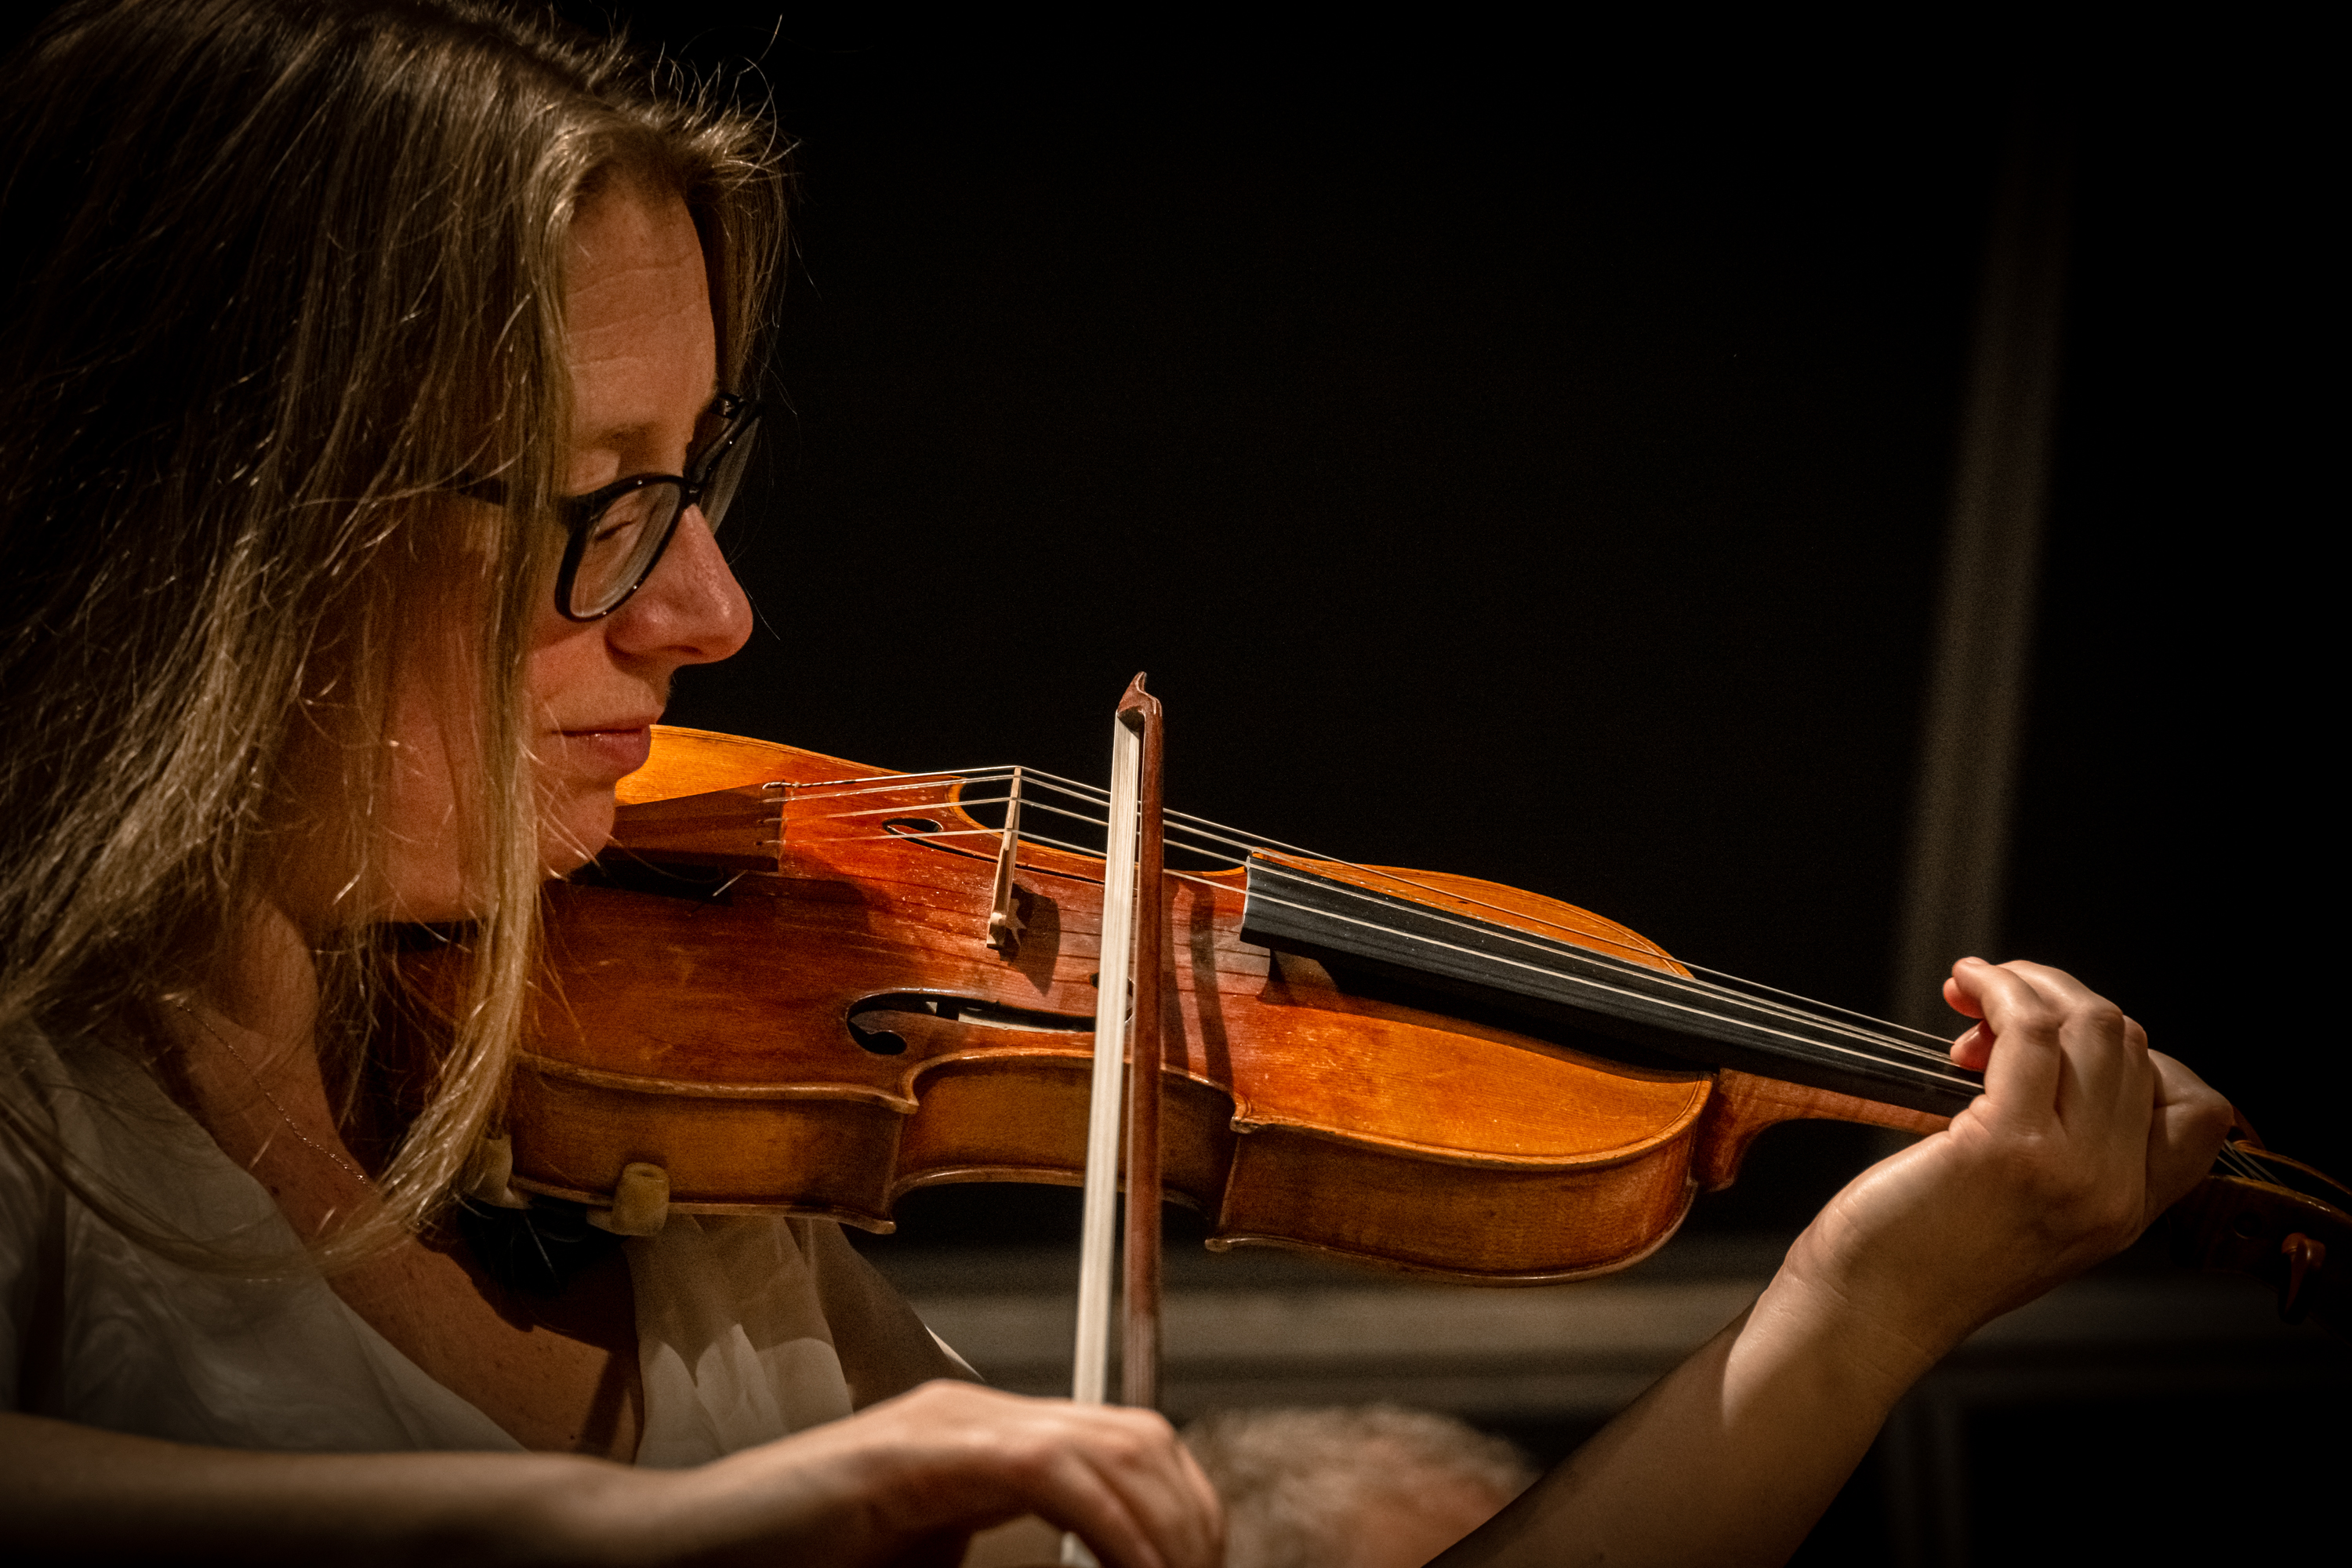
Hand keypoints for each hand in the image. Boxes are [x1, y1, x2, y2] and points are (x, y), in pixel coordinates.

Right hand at [609, 1380, 1223, 1567]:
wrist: (675, 1552)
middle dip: (1189, 1519)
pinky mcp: (914, 1453)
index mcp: (986, 1441)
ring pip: (1110, 1448)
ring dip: (1160, 1529)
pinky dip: (1105, 1526)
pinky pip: (1047, 1472)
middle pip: (1139, 1438)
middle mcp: (977, 1415)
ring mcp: (946, 1424)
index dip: (1183, 1510)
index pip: (1127, 1447)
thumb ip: (996, 1567)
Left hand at [1775, 958, 2233, 1368]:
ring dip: (2030, 985)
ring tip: (1976, 993)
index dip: (2135, 1054)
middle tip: (1993, 1016)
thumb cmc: (1921, 1258)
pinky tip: (1967, 986)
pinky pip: (2029, 1031)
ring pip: (2093, 1027)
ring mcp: (2068, 1168)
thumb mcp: (2029, 1214)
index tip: (2063, 1044)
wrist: (1868, 1314)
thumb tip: (2048, 1046)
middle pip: (2134, 1048)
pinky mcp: (2005, 1144)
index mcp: (2126, 1212)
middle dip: (2063, 1003)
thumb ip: (2067, 1150)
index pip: (2196, 1111)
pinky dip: (2000, 989)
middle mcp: (2113, 1192)